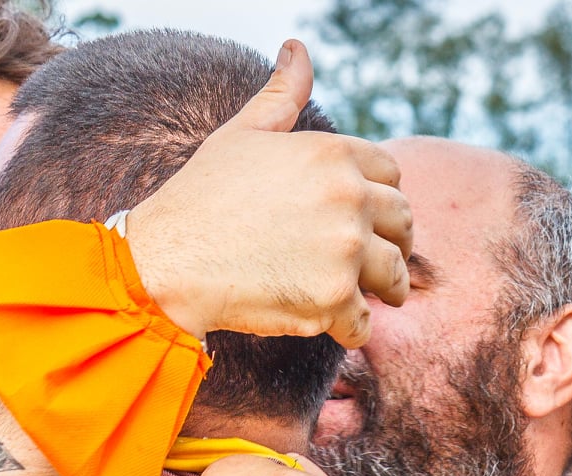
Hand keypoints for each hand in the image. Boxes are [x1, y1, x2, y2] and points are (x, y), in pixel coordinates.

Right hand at [127, 39, 410, 347]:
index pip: (391, 173)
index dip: (382, 196)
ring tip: (370, 298)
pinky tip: (331, 322)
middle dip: (396, 241)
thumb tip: (297, 50)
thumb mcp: (242, 134)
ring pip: (393, 275)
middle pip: (402, 222)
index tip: (372, 216)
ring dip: (385, 290)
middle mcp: (348, 199)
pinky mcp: (331, 301)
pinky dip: (350, 327)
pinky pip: (363, 322)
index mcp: (333, 154)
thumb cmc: (200, 197)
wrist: (169, 261)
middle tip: (380, 261)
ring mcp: (344, 252)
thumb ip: (282, 95)